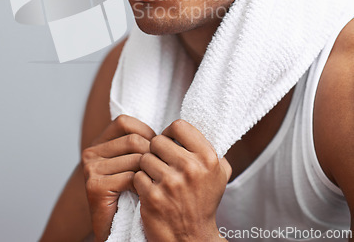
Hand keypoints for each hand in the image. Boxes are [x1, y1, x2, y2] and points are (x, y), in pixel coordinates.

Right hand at [81, 115, 155, 241]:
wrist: (111, 229)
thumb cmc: (128, 194)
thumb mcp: (132, 162)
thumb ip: (139, 143)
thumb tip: (169, 129)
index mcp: (99, 142)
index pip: (125, 123)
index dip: (145, 133)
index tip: (155, 151)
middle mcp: (91, 152)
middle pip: (132, 140)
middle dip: (152, 154)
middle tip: (160, 170)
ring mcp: (91, 169)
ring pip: (135, 158)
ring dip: (150, 172)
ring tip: (154, 183)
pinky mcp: (95, 187)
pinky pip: (130, 178)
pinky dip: (143, 186)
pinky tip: (144, 194)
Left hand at [134, 119, 231, 241]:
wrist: (191, 239)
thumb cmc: (203, 203)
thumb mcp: (218, 174)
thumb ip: (210, 149)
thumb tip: (202, 124)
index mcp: (208, 158)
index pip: (179, 126)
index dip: (170, 133)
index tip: (169, 143)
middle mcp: (191, 168)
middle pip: (158, 140)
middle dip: (156, 152)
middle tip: (161, 164)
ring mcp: (171, 183)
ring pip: (145, 157)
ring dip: (148, 168)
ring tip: (157, 179)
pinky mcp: (153, 196)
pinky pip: (137, 175)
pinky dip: (141, 183)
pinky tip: (151, 191)